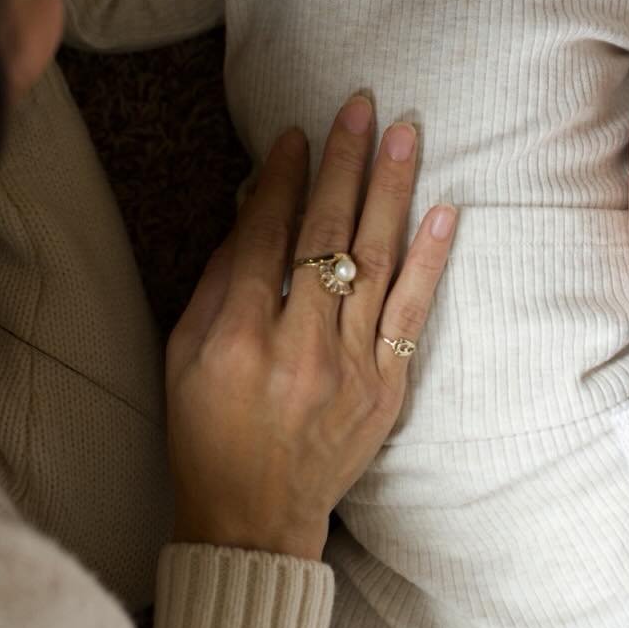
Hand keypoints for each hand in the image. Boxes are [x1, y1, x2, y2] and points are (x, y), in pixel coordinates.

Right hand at [165, 96, 456, 560]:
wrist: (253, 521)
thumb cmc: (206, 433)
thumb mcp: (183, 355)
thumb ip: (218, 281)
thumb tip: (253, 209)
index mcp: (238, 338)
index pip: (266, 234)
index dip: (281, 177)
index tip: (295, 133)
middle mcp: (299, 347)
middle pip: (328, 234)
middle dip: (345, 162)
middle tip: (360, 106)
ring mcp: (351, 368)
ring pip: (377, 260)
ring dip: (393, 189)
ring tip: (406, 133)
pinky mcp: (387, 389)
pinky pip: (414, 311)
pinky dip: (431, 259)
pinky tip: (445, 210)